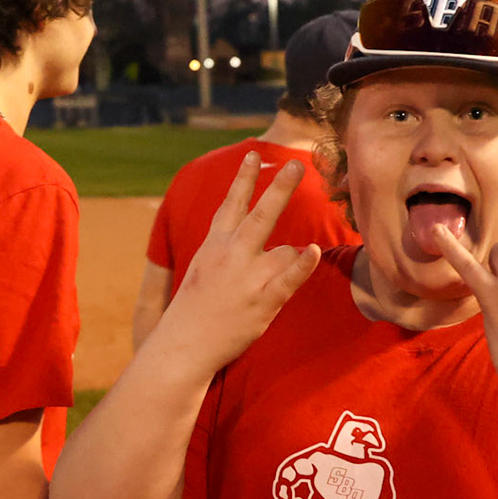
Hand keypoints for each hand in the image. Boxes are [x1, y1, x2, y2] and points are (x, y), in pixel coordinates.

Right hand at [158, 152, 320, 372]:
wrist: (184, 344)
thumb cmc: (196, 308)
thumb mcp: (204, 267)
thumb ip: (228, 248)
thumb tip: (255, 233)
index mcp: (215, 245)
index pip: (231, 204)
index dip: (243, 178)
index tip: (254, 154)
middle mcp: (232, 255)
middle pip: (261, 214)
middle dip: (280, 187)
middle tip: (296, 164)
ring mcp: (249, 277)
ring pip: (286, 251)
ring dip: (290, 260)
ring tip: (267, 283)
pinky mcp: (263, 300)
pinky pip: (289, 278)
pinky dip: (302, 265)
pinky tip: (313, 251)